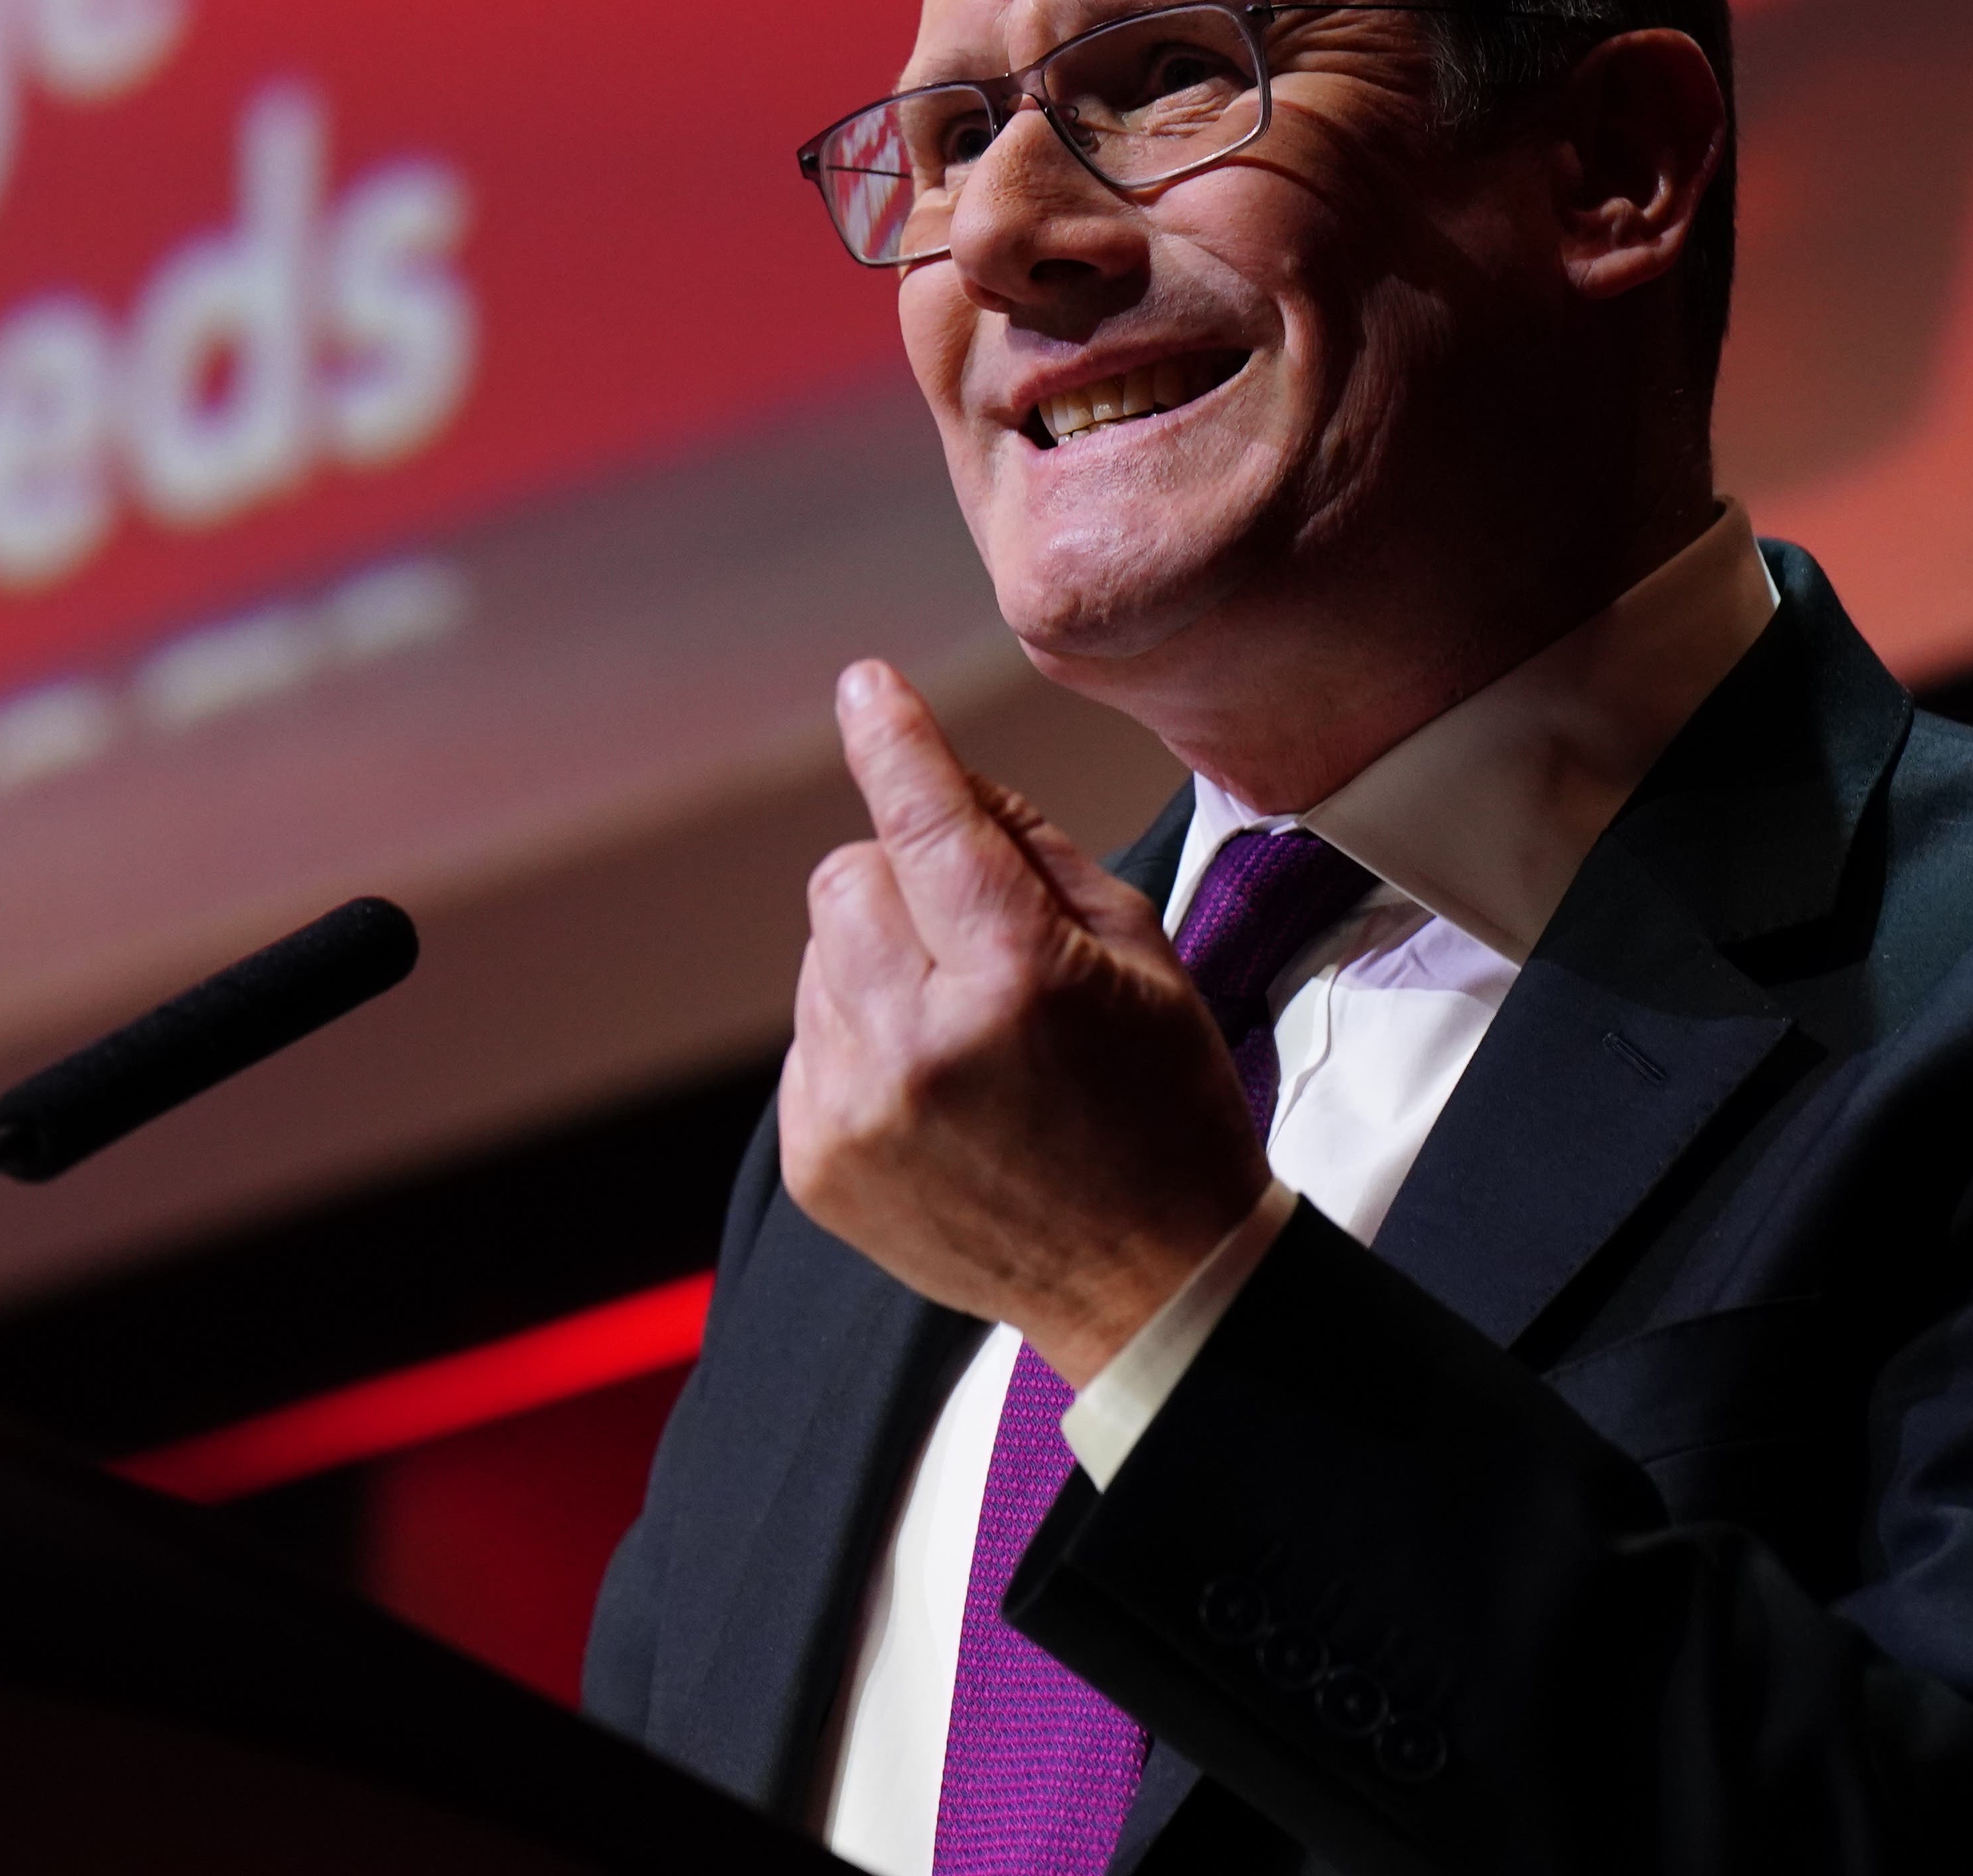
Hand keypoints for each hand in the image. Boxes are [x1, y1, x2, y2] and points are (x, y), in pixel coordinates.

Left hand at [779, 661, 1271, 1384]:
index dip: (894, 743)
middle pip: (844, 878)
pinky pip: (809, 1040)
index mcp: (1015, 980)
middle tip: (973, 938)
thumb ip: (1034, 851)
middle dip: (900, 882)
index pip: (925, 823)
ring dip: (880, 966)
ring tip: (968, 1038)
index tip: (864, 687)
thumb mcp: (1140, 956)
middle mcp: (918, 1044)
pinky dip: (861, 1041)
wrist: (1151, 1284)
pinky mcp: (816, 1162)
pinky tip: (937, 1094)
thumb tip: (943, 777)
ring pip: (820, 957)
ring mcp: (854, 1110)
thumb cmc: (1163, 1108)